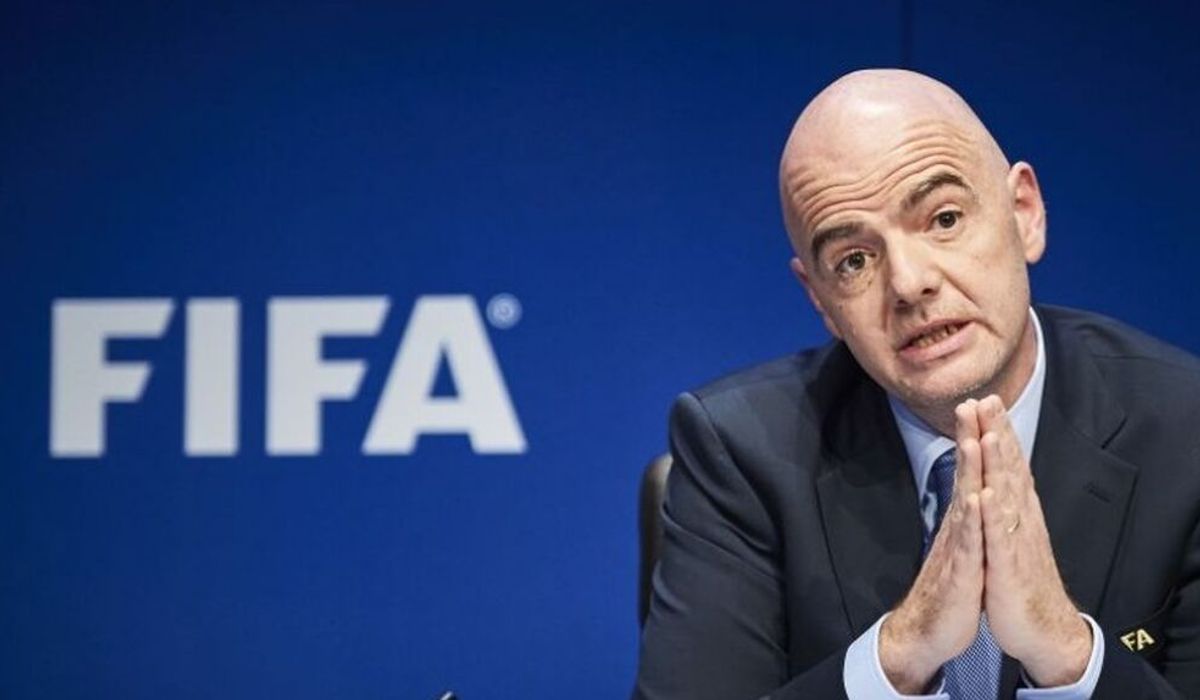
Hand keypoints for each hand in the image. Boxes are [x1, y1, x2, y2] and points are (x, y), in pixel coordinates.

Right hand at [880, 401, 985, 691]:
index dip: (978, 437)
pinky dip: (972, 521)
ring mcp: (958, 547)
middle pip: (966, 475)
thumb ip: (967, 515)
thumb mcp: (964, 545)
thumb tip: (972, 487)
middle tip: (970, 402)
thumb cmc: (951, 588)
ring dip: (969, 470)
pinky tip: (974, 500)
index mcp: (964, 520)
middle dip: (969, 438)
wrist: (929, 630)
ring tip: (974, 438)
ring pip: (965, 502)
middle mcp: (958, 526)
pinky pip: (967, 543)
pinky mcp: (961, 572)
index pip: (972, 471)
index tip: (982, 403)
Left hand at [974, 395, 1091, 685]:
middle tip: (989, 398)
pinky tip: (985, 495)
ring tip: (988, 434)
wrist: (1039, 629)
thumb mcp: (1007, 537)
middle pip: (1008, 471)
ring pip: (1005, 497)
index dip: (997, 433)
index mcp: (1015, 514)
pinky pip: (998, 540)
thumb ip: (1003, 508)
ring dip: (997, 466)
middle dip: (997, 434)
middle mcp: (1018, 522)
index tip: (987, 400)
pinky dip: (992, 517)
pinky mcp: (1006, 569)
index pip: (1006, 466)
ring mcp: (1013, 543)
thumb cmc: (1018, 581)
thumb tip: (998, 480)